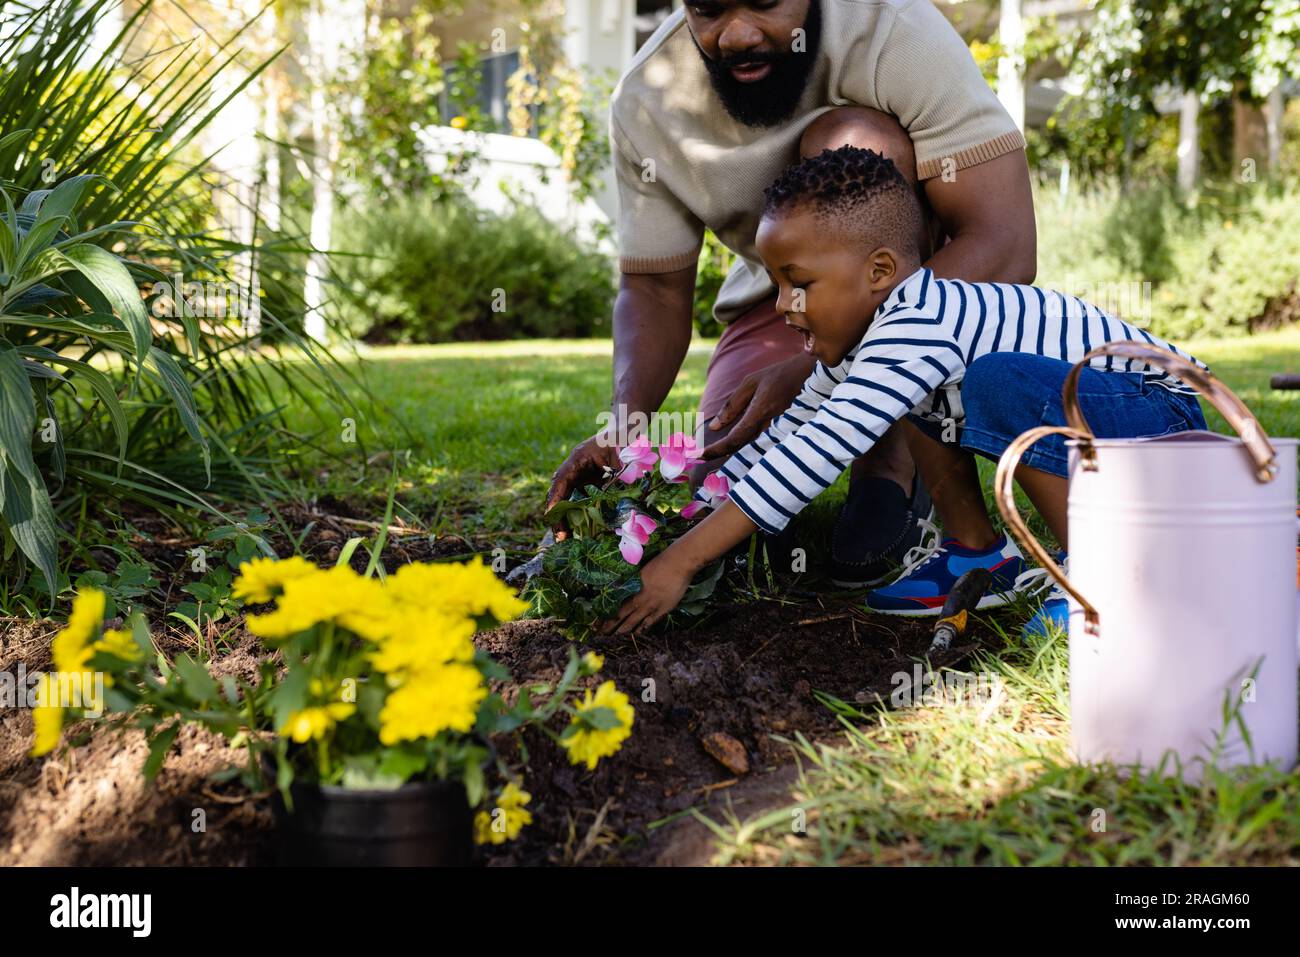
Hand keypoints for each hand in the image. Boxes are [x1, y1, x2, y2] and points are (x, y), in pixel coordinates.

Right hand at [544, 431, 620, 539]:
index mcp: (578, 459)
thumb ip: (625, 470)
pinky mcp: (587, 486)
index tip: (552, 513)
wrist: (625, 432)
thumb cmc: (623, 439)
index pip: (561, 479)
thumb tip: (631, 494)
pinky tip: (579, 532)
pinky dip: (577, 517)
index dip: (556, 497)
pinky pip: (578, 503)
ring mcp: (579, 479)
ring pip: (565, 501)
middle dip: (557, 515)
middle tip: (561, 537)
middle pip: (558, 494)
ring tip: (565, 539)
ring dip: (564, 519)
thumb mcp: (624, 452)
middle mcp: (574, 470)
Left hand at [597, 552, 694, 637]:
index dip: (606, 617)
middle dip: (611, 627)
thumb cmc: (660, 562)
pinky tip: (637, 634)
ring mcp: (651, 606)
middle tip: (603, 636)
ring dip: (624, 631)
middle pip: (622, 617)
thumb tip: (619, 587)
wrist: (678, 564)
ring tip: (616, 639)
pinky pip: (650, 623)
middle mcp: (639, 599)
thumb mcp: (640, 571)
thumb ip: (631, 581)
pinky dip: (643, 629)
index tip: (597, 625)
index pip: (615, 607)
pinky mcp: (663, 609)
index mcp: (632, 589)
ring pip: (634, 622)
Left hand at [700, 353, 815, 460]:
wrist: (809, 375)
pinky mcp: (779, 430)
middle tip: (700, 456)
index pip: (735, 438)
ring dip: (729, 452)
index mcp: (761, 411)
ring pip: (749, 448)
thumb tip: (715, 427)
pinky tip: (729, 448)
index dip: (717, 448)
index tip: (700, 454)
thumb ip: (732, 405)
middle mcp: (769, 424)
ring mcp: (776, 429)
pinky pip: (757, 442)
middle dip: (719, 454)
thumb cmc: (778, 375)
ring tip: (710, 454)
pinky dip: (741, 446)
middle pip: (741, 447)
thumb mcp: (751, 382)